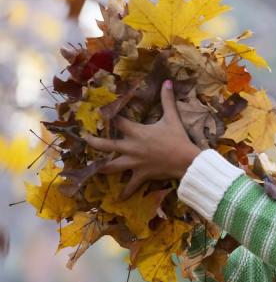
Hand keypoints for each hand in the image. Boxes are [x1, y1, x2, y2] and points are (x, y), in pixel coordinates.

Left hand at [84, 79, 202, 198]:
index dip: (109, 115)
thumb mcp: (172, 118)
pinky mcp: (140, 175)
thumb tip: (167, 81)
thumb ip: (167, 100)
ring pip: (112, 167)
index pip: (118, 122)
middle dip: (93, 142)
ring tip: (92, 170)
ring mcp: (134, 163)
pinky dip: (125, 193)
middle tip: (84, 139)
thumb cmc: (178, 138)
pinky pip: (130, 186)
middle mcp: (131, 148)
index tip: (100, 111)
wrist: (186, 160)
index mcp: (137, 132)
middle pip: (106, 145)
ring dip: (101, 168)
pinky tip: (118, 199)